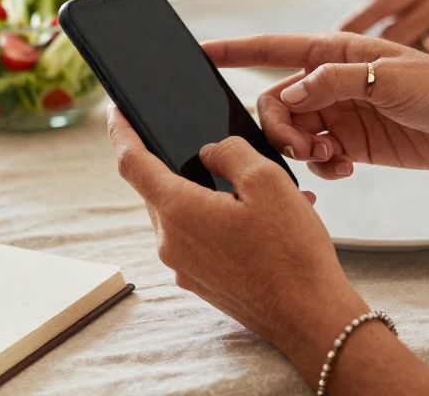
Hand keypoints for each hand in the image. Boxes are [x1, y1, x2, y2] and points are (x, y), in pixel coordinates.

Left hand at [108, 106, 364, 353]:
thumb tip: (209, 152)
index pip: (131, 161)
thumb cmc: (292, 252)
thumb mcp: (267, 180)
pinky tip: (260, 221)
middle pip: (160, 188)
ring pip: (184, 214)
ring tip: (257, 193)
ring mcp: (184, 267)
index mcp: (178, 211)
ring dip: (210, 196)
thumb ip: (229, 152)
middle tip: (216, 152)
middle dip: (182, 165)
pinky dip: (220, 223)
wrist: (312, 318)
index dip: (121, 130)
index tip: (116, 110)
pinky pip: (200, 240)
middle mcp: (170, 242)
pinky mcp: (201, 283)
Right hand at [203, 33, 428, 179]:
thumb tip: (288, 94)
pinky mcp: (353, 144)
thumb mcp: (392, 78)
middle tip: (303, 148)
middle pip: (276, 103)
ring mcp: (340, 114)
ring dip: (302, 150)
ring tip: (331, 159)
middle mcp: (331, 82)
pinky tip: (345, 169)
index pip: (273, 48)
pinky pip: (317, 156)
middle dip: (278, 128)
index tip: (199, 53)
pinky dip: (322, 166)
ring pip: (293, 133)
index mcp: (337, 52)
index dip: (233, 50)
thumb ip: (335, 83)